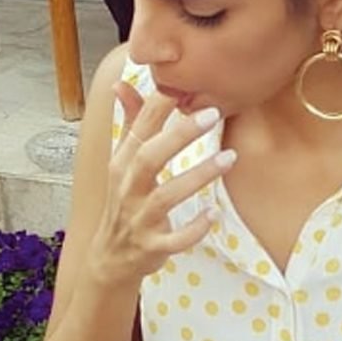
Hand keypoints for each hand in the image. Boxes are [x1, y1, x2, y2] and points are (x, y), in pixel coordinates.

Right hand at [88, 82, 235, 286]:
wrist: (111, 257)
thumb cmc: (125, 201)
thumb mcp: (123, 162)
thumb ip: (131, 124)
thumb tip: (123, 83)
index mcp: (123, 163)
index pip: (139, 128)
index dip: (159, 105)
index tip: (184, 82)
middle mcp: (128, 188)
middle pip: (150, 157)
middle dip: (180, 135)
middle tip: (213, 114)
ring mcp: (139, 218)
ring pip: (167, 196)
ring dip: (198, 176)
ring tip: (229, 158)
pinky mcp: (152, 246)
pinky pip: (175, 239)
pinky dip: (194, 228)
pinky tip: (214, 214)